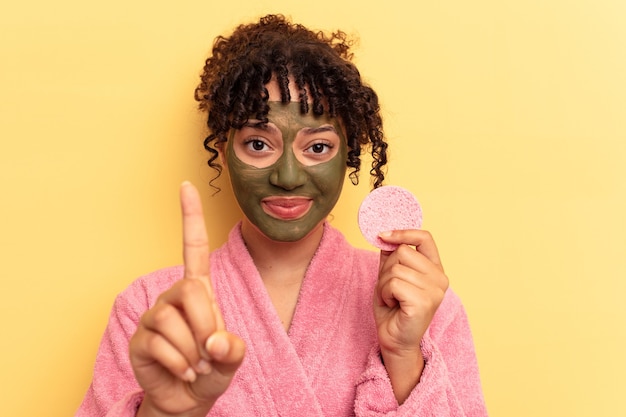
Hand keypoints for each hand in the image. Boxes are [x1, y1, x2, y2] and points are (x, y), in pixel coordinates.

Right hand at [129, 182, 245, 416]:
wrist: (189, 399)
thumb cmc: (213, 369)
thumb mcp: (233, 357)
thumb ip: (233, 348)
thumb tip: (214, 340)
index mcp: (199, 291)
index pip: (193, 247)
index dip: (190, 217)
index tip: (186, 184)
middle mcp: (173, 297)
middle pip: (191, 289)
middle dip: (206, 324)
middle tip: (210, 352)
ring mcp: (154, 317)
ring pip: (173, 322)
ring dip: (193, 352)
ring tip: (196, 364)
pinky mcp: (140, 339)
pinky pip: (161, 346)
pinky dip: (180, 365)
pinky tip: (183, 371)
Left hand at [374, 229, 448, 402]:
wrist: (394, 341)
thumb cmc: (393, 310)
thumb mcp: (390, 277)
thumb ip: (391, 256)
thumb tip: (385, 234)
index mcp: (435, 269)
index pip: (425, 238)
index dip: (403, 232)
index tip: (383, 235)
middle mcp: (440, 278)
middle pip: (403, 252)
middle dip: (387, 269)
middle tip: (390, 289)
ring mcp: (435, 291)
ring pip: (395, 268)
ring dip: (384, 284)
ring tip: (392, 299)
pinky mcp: (424, 302)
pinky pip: (394, 283)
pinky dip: (385, 293)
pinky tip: (393, 305)